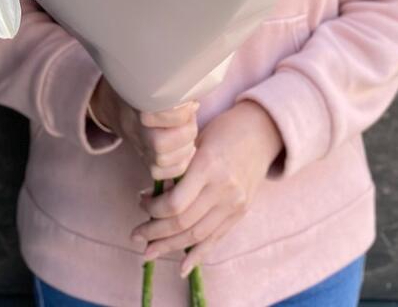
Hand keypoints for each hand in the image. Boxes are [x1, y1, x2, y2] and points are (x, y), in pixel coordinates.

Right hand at [90, 77, 198, 180]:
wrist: (121, 106)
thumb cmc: (145, 89)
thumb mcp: (152, 80)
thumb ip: (171, 85)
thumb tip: (195, 89)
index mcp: (135, 106)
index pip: (152, 118)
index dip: (179, 113)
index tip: (191, 102)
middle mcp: (135, 130)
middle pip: (159, 143)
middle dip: (185, 132)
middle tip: (191, 118)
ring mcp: (139, 147)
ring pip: (162, 160)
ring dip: (185, 147)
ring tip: (189, 130)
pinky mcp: (145, 161)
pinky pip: (162, 173)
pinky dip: (180, 163)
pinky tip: (186, 147)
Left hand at [131, 99, 283, 275]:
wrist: (262, 132)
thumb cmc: (223, 130)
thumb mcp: (196, 140)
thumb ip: (178, 168)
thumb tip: (154, 194)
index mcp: (208, 166)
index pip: (175, 203)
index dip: (152, 210)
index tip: (140, 201)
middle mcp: (223, 189)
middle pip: (183, 223)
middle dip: (155, 233)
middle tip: (136, 235)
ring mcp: (234, 204)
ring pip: (197, 235)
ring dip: (170, 246)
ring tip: (149, 251)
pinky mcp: (240, 213)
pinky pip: (216, 239)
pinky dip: (198, 255)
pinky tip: (182, 268)